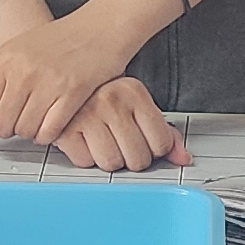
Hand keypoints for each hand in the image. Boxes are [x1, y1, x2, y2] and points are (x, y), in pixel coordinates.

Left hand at [0, 3, 142, 147]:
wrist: (100, 27)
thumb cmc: (60, 39)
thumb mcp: (16, 48)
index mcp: (6, 58)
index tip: (4, 114)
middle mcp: (23, 70)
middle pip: (1, 123)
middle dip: (11, 129)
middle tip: (23, 121)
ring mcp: (47, 82)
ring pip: (24, 130)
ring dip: (31, 133)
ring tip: (40, 121)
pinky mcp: (72, 92)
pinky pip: (50, 131)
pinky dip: (49, 135)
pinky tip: (54, 125)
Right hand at [53, 77, 186, 173]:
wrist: (61, 80)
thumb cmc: (102, 96)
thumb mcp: (136, 106)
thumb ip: (163, 132)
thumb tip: (183, 158)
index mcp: (134, 93)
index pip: (161, 144)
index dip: (153, 149)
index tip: (142, 139)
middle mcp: (111, 101)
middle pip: (138, 160)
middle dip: (131, 157)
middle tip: (119, 141)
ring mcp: (86, 115)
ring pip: (112, 164)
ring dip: (107, 158)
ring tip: (100, 140)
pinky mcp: (64, 129)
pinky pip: (84, 162)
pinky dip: (84, 156)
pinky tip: (83, 140)